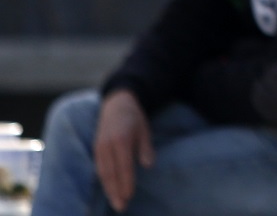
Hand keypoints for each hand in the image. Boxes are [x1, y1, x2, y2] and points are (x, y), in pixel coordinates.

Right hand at [93, 89, 154, 211]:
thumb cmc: (134, 118)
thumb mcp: (144, 129)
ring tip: (116, 202)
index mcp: (121, 139)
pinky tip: (109, 190)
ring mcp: (99, 147)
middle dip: (115, 191)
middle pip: (110, 172)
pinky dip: (104, 181)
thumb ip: (145, 148)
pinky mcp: (96, 149)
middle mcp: (107, 145)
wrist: (116, 103)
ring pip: (102, 173)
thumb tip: (148, 165)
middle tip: (121, 206)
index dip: (126, 182)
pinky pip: (99, 168)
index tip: (129, 196)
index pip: (123, 165)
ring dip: (109, 189)